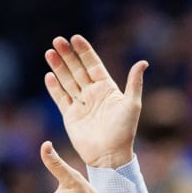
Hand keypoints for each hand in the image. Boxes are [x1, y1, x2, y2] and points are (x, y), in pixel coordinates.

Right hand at [45, 35, 147, 167]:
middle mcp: (93, 93)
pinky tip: (49, 75)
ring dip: (58, 67)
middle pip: (77, 69)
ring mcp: (81, 104)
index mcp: (107, 88)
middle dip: (68, 55)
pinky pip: (61, 98)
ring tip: (49, 52)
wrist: (110, 154)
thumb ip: (134, 83)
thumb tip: (143, 62)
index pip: (93, 65)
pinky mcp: (70, 116)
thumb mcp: (132, 104)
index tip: (75, 38)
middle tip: (58, 40)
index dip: (85, 51)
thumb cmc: (124, 130)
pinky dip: (54, 87)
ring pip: (67, 80)